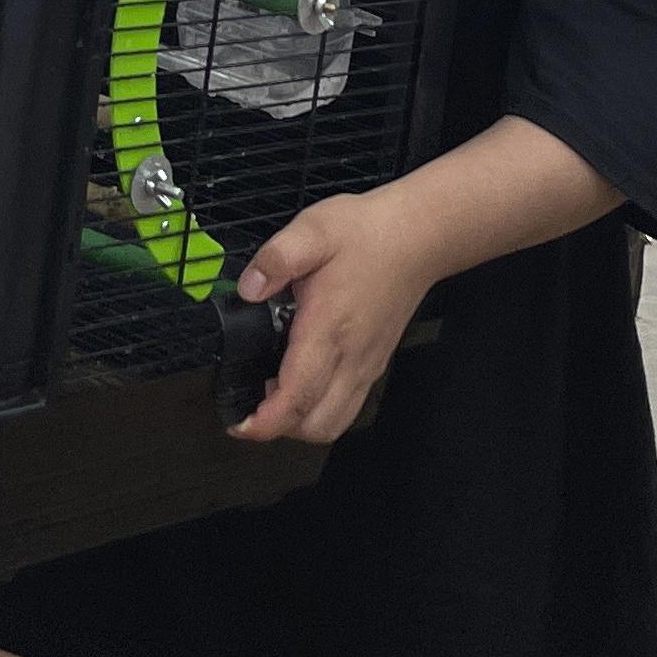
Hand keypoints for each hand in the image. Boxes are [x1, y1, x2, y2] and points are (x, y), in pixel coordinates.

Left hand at [229, 186, 436, 444]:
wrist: (418, 236)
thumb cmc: (366, 233)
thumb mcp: (313, 229)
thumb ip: (277, 258)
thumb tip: (248, 289)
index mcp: (329, 330)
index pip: (297, 397)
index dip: (265, 422)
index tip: (238, 423)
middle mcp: (351, 358)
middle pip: (316, 425)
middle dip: (279, 428)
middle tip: (250, 403)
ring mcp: (367, 365)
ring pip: (334, 422)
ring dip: (301, 423)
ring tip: (274, 394)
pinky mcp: (375, 362)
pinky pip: (347, 406)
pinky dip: (320, 409)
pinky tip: (302, 380)